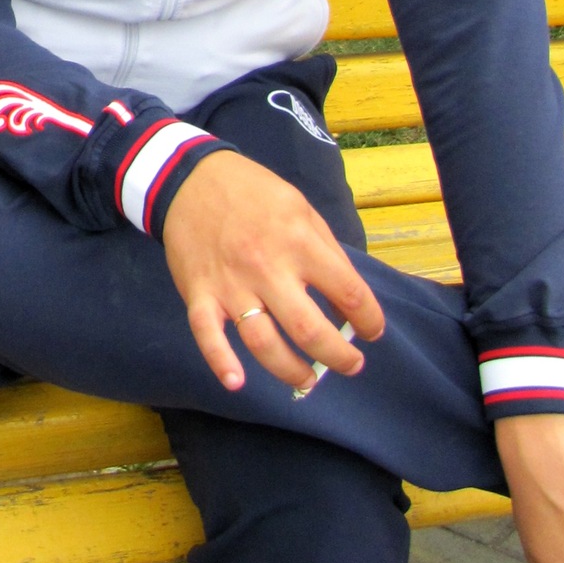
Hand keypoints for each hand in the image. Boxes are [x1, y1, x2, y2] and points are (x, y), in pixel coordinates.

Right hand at [161, 147, 384, 391]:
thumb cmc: (254, 193)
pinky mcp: (199, 294)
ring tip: (308, 380)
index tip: (372, 331)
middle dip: (338, 357)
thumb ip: (326, 250)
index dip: (368, 319)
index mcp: (299, 241)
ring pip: (263, 342)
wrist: (191, 179)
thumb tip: (348, 298)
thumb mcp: (301, 208)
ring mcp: (231, 285)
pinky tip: (236, 383)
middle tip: (351, 365)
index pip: (348, 292)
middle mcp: (267, 267)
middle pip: (309, 330)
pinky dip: (220, 363)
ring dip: (290, 371)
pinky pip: (208, 335)